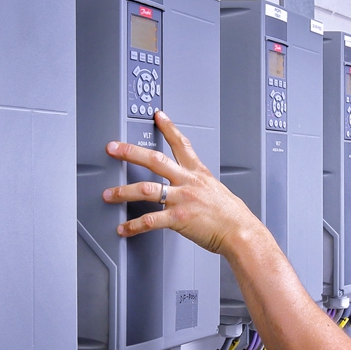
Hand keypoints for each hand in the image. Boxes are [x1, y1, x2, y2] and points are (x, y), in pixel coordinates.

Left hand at [102, 111, 263, 255]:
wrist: (242, 233)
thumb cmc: (233, 217)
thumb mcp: (218, 192)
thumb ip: (202, 188)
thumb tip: (195, 190)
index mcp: (199, 174)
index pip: (182, 144)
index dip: (169, 128)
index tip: (158, 116)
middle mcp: (188, 183)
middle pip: (155, 160)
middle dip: (130, 152)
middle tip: (113, 148)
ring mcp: (182, 199)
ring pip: (146, 189)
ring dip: (123, 192)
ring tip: (109, 194)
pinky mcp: (178, 218)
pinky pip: (150, 221)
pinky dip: (134, 226)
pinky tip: (124, 228)